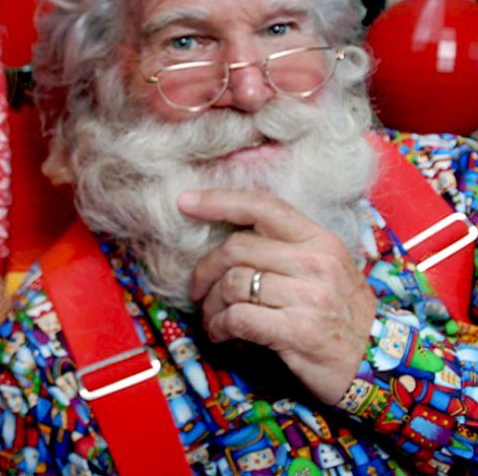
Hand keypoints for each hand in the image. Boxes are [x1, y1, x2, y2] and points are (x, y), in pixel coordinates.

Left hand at [182, 189, 376, 403]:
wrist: (380, 365)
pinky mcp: (299, 331)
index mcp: (320, 240)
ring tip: (213, 317)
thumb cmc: (342, 315)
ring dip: (211, 304)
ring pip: (232, 284)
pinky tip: (221, 333)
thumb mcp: (327, 269)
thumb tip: (229, 240)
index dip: (219, 201)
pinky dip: (220, 326)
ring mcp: (310, 296)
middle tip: (198, 290)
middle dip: (205, 269)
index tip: (185, 203)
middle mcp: (316, 263)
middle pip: (236, 249)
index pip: (263, 207)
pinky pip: (239, 318)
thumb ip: (285, 249)